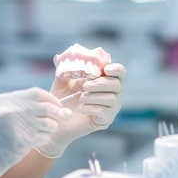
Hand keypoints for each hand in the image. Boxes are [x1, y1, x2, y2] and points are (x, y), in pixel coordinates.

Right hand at [0, 87, 70, 177]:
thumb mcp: (6, 111)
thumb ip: (26, 105)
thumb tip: (57, 105)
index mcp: (7, 99)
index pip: (36, 93)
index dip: (50, 98)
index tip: (57, 104)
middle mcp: (11, 109)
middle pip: (45, 107)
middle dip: (58, 112)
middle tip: (64, 116)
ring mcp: (17, 125)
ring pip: (48, 123)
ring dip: (52, 127)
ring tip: (47, 129)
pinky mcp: (22, 140)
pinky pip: (43, 137)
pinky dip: (45, 138)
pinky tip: (38, 139)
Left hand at [35, 43, 125, 157]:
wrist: (58, 119)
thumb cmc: (62, 98)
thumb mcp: (60, 82)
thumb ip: (63, 69)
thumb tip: (59, 57)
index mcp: (104, 79)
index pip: (119, 72)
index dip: (116, 69)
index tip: (105, 70)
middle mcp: (112, 92)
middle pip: (117, 84)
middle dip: (100, 83)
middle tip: (85, 86)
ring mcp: (111, 107)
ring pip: (112, 98)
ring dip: (94, 96)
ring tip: (81, 98)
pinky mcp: (106, 120)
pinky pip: (105, 112)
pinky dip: (92, 108)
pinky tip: (81, 108)